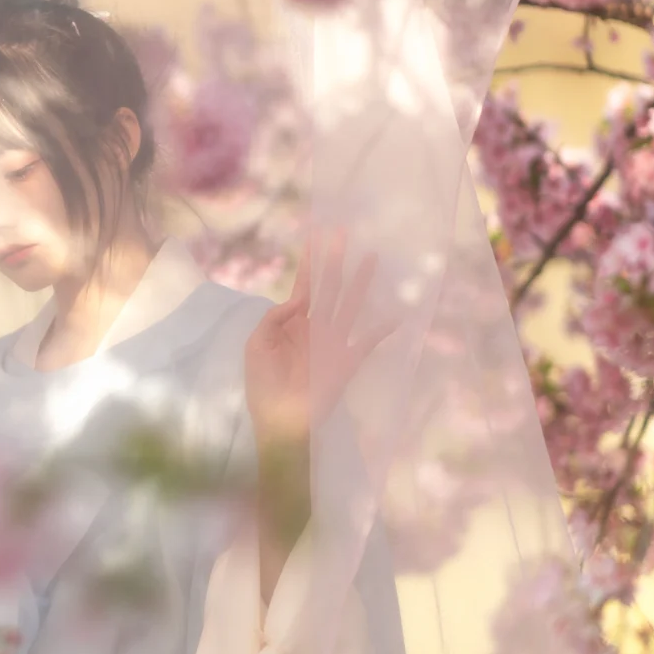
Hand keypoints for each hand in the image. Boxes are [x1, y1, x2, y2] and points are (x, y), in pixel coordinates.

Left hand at [244, 231, 395, 452]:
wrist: (281, 420)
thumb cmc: (264, 385)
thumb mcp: (256, 345)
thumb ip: (274, 317)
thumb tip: (300, 299)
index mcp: (293, 323)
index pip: (304, 287)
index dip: (309, 263)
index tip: (316, 236)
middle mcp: (317, 327)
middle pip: (330, 287)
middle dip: (336, 261)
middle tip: (343, 233)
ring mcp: (335, 342)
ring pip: (351, 304)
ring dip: (361, 282)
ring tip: (372, 258)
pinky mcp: (348, 360)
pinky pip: (369, 341)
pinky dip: (383, 329)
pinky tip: (397, 314)